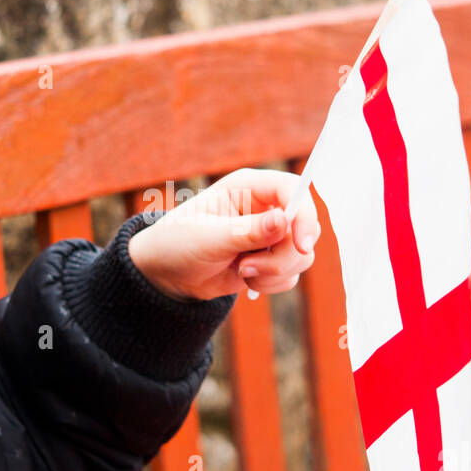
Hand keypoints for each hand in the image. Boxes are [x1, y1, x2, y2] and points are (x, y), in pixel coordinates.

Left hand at [127, 168, 321, 301]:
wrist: (166, 273)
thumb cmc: (178, 243)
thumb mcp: (208, 238)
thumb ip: (247, 231)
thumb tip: (283, 221)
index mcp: (248, 187)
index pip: (293, 190)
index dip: (304, 215)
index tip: (302, 246)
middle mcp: (264, 207)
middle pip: (305, 227)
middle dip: (284, 256)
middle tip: (247, 268)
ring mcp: (270, 235)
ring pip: (301, 255)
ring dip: (275, 272)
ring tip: (242, 272)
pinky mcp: (270, 259)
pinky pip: (291, 274)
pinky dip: (272, 283)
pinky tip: (246, 280)